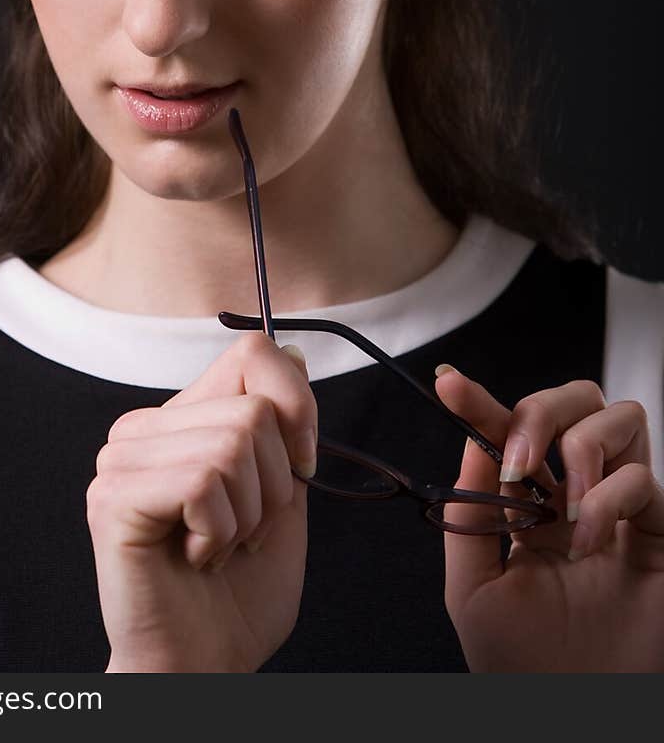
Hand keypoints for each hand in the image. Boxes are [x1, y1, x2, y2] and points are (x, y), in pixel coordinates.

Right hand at [86, 333, 316, 672]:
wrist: (202, 666)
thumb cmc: (237, 594)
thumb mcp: (283, 497)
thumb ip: (286, 429)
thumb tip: (296, 353)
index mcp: (181, 421)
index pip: (250, 354)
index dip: (296, 405)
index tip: (303, 467)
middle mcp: (142, 430)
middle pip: (252, 408)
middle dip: (273, 485)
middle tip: (239, 533)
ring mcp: (120, 460)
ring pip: (231, 444)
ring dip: (245, 516)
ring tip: (215, 548)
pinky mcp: (113, 498)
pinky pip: (202, 483)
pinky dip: (219, 532)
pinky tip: (195, 558)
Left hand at [434, 367, 663, 671]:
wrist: (573, 716)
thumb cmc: (522, 666)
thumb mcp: (472, 589)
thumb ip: (470, 513)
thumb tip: (472, 442)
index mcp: (529, 505)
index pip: (508, 433)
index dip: (481, 403)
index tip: (450, 384)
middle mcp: (576, 497)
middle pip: (575, 401)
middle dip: (541, 409)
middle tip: (519, 455)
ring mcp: (622, 511)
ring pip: (620, 418)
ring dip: (582, 446)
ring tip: (564, 506)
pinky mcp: (660, 535)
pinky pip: (645, 478)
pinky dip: (610, 496)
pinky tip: (589, 540)